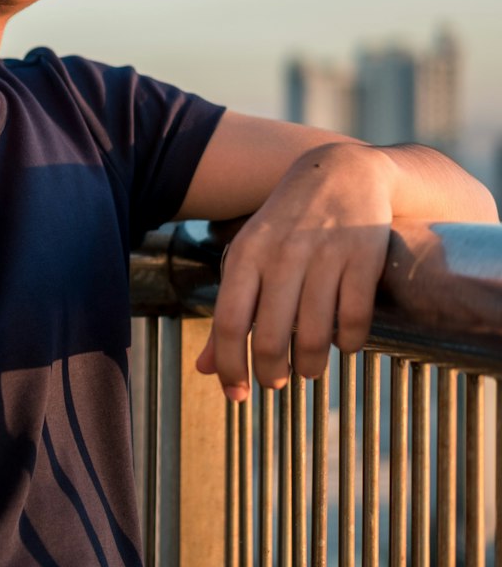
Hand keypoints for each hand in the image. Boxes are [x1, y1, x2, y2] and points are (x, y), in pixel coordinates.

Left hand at [194, 142, 393, 399]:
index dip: (230, 366)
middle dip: (271, 373)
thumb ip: (230, 311)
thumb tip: (203, 370)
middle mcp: (283, 254)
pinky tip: (344, 343)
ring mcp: (326, 254)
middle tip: (275, 382)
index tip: (237, 394)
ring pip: (315, 335)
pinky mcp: (364, 257)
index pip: (230, 323)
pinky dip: (349, 343)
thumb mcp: (249, 258)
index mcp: (247, 254)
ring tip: (309, 369)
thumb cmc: (288, 226)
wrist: (343, 172)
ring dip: (311, 366)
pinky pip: (354, 320)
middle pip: (272, 337)